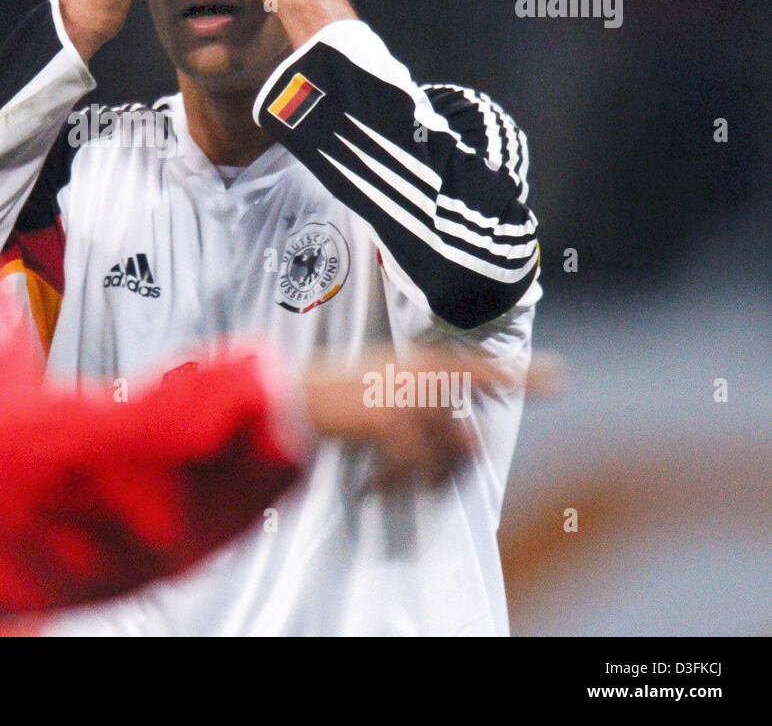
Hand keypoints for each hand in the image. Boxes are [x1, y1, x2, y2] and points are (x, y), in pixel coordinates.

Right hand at [303, 344, 560, 489]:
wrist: (290, 398)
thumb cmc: (330, 392)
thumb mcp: (380, 377)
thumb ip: (419, 391)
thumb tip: (458, 429)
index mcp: (422, 362)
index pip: (480, 368)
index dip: (522, 376)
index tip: (559, 378)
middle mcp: (423, 376)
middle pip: (466, 436)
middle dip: (447, 465)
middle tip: (416, 476)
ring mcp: (410, 397)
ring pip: (445, 457)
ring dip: (421, 479)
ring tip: (389, 480)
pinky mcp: (393, 420)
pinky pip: (414, 469)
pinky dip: (391, 485)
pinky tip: (372, 486)